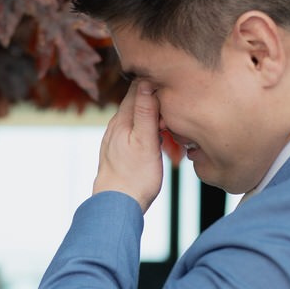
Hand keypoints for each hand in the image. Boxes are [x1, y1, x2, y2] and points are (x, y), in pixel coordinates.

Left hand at [93, 79, 163, 210]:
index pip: (136, 88)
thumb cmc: (135, 177)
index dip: (154, 84)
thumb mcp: (146, 141)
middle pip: (138, 104)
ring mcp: (114, 139)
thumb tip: (145, 82)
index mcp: (121, 120)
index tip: (172, 86)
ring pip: (138, 121)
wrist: (116, 206)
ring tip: (170, 132)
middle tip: (175, 114)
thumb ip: (146, 111)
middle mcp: (115, 126)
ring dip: (154, 122)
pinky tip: (158, 145)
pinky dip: (149, 135)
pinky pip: (136, 135)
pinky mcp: (118, 152)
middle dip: (157, 105)